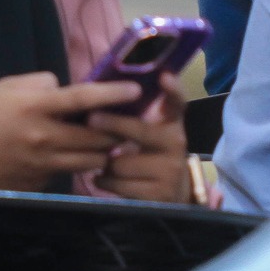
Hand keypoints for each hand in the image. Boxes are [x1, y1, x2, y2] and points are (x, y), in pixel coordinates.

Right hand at [0, 72, 140, 189]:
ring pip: (90, 161)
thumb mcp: (6, 87)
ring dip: (102, 151)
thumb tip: (66, 88)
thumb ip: (41, 84)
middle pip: (97, 137)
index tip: (136, 90)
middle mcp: (42, 138)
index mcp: (34, 108)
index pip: (84, 99)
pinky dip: (75, 164)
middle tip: (127, 121)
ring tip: (107, 140)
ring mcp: (41, 165)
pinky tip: (71, 156)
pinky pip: (67, 173)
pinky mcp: (37, 185)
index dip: (113, 94)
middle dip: (117, 130)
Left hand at [94, 74, 193, 203]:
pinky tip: (101, 178)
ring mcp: (168, 171)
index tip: (164, 75)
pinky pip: (117, 184)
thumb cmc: (152, 155)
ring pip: (121, 162)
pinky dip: (103, 180)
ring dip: (104, 161)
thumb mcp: (153, 133)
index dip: (172, 89)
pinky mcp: (156, 195)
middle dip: (113, 124)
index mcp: (173, 124)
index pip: (177, 102)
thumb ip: (138, 115)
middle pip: (140, 130)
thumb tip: (101, 93)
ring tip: (99, 159)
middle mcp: (176, 144)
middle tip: (91, 118)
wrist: (173, 194)